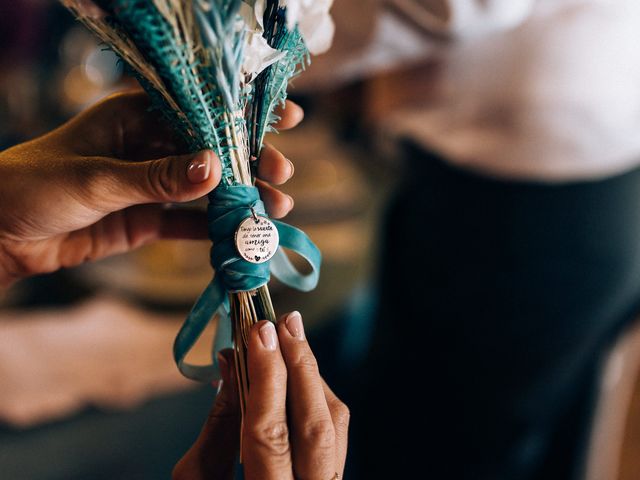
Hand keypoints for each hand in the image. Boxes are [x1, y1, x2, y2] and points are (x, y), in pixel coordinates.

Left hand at [0, 90, 302, 286]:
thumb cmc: (33, 186)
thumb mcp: (96, 178)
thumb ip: (156, 177)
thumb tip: (216, 169)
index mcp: (135, 119)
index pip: (199, 112)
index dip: (243, 115)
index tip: (286, 119)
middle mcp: (149, 148)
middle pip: (213, 152)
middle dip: (251, 162)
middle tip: (283, 176)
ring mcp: (151, 186)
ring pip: (207, 190)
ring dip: (241, 199)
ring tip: (275, 211)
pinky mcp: (147, 220)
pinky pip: (188, 223)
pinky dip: (214, 231)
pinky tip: (241, 237)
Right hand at [173, 312, 349, 479]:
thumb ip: (217, 426)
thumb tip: (234, 364)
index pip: (271, 433)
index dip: (267, 378)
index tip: (260, 332)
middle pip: (317, 424)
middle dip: (301, 366)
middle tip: (285, 322)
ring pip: (335, 426)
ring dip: (312, 375)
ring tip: (292, 335)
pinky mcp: (331, 477)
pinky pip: (335, 432)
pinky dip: (317, 396)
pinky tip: (298, 372)